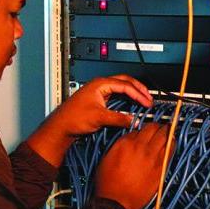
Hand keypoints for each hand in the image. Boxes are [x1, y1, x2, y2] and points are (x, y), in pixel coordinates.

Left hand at [25, 75, 152, 166]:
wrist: (61, 126)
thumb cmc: (73, 118)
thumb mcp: (99, 118)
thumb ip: (119, 118)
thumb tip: (133, 120)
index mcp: (100, 84)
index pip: (125, 85)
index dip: (138, 93)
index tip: (147, 102)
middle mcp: (100, 85)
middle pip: (125, 82)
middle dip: (138, 89)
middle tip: (149, 98)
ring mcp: (99, 92)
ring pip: (121, 88)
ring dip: (133, 94)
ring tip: (143, 101)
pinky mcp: (99, 100)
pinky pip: (116, 96)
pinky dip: (126, 100)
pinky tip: (131, 106)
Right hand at [94, 123, 169, 208]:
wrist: (117, 202)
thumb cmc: (109, 184)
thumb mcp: (107, 159)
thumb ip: (120, 147)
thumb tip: (128, 142)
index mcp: (125, 143)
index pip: (138, 129)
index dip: (142, 130)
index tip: (144, 132)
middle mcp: (139, 147)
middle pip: (153, 128)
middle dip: (156, 126)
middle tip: (159, 127)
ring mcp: (152, 157)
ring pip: (165, 136)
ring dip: (166, 132)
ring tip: (168, 131)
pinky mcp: (160, 167)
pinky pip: (171, 150)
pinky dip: (172, 144)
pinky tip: (172, 143)